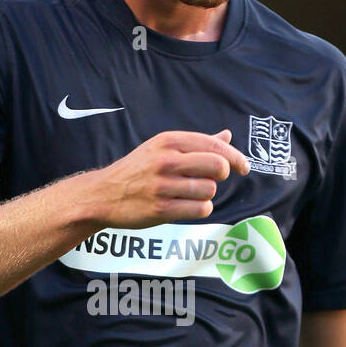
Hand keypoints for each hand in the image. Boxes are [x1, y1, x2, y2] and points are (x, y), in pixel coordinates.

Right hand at [88, 129, 249, 229]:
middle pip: (217, 166)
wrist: (103, 194)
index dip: (235, 158)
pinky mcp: (161, 209)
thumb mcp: (161, 149)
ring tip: (190, 194)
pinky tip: (188, 206)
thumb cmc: (137, 170)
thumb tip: (226, 136)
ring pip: (209, 190)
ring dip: (206, 195)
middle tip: (211, 180)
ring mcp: (163, 186)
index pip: (214, 146)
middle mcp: (166, 160)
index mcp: (168, 141)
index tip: (243, 167)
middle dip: (221, 175)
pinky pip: (200, 209)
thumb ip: (196, 143)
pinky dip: (200, 209)